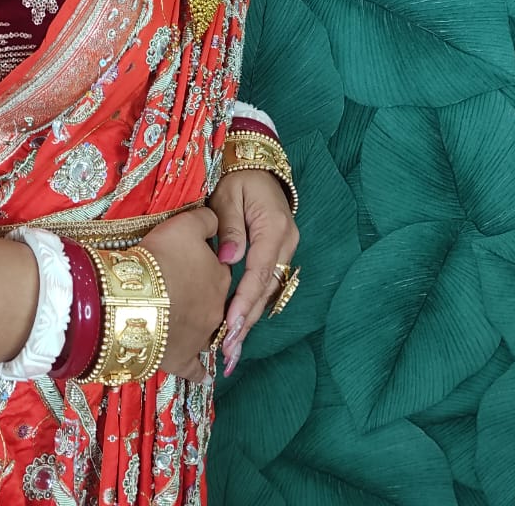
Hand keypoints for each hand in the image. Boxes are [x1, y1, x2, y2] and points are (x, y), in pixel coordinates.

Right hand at [139, 207, 231, 382]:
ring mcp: (201, 337)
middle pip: (215, 300)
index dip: (205, 263)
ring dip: (202, 329)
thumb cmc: (161, 258)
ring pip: (208, 333)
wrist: (136, 298)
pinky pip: (196, 370)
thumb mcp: (184, 224)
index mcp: (220, 277)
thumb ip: (207, 219)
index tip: (188, 261)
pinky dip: (200, 373)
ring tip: (189, 324)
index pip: (221, 268)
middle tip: (182, 289)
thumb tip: (217, 221)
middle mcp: (217, 309)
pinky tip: (204, 376)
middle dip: (203, 296)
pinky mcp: (183, 359)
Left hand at [208, 170, 298, 374]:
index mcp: (274, 227)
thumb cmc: (237, 177)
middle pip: (266, 288)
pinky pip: (268, 282)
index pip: (259, 271)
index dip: (245, 301)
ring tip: (232, 348)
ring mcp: (286, 248)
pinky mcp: (279, 252)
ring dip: (251, 318)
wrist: (255, 163)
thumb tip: (228, 260)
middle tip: (228, 351)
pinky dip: (254, 304)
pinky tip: (240, 324)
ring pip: (269, 289)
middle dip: (248, 321)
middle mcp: (286, 242)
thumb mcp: (227, 194)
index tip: (230, 326)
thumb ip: (229, 227)